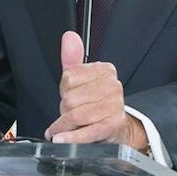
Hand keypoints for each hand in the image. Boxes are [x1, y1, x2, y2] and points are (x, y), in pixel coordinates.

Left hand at [45, 31, 145, 148]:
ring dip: (64, 126)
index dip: (65, 90)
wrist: (114, 126)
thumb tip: (69, 37)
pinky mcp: (112, 125)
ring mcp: (114, 106)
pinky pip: (87, 132)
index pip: (69, 78)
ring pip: (76, 116)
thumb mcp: (82, 78)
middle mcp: (113, 86)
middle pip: (70, 99)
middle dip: (65, 110)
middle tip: (73, 112)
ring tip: (66, 128)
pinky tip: (61, 138)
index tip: (71, 95)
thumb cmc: (94, 102)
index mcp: (105, 70)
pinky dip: (72, 137)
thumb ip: (73, 57)